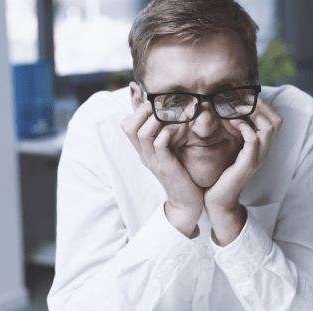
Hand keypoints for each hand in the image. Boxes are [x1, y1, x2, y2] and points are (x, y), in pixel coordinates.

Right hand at [121, 101, 202, 236]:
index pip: (126, 126)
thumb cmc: (181, 174)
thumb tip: (168, 114)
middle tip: (160, 106)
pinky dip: (168, 132)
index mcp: (143, 151)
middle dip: (143, 111)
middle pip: (128, 127)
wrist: (186, 202)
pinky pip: (160, 144)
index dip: (137, 111)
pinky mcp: (166, 168)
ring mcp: (154, 162)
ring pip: (143, 133)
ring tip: (170, 115)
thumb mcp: (169, 153)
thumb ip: (165, 136)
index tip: (155, 106)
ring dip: (156, 119)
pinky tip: (178, 129)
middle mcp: (144, 155)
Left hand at [204, 98, 282, 245]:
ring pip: (269, 127)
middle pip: (276, 120)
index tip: (243, 97)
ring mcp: (258, 157)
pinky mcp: (248, 163)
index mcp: (261, 145)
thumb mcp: (230, 147)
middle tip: (238, 99)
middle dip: (258, 105)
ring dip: (251, 113)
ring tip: (233, 108)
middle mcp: (264, 150)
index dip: (262, 105)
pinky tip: (230, 121)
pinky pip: (253, 139)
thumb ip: (234, 131)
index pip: (275, 119)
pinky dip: (243, 126)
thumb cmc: (220, 172)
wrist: (217, 198)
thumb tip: (228, 108)